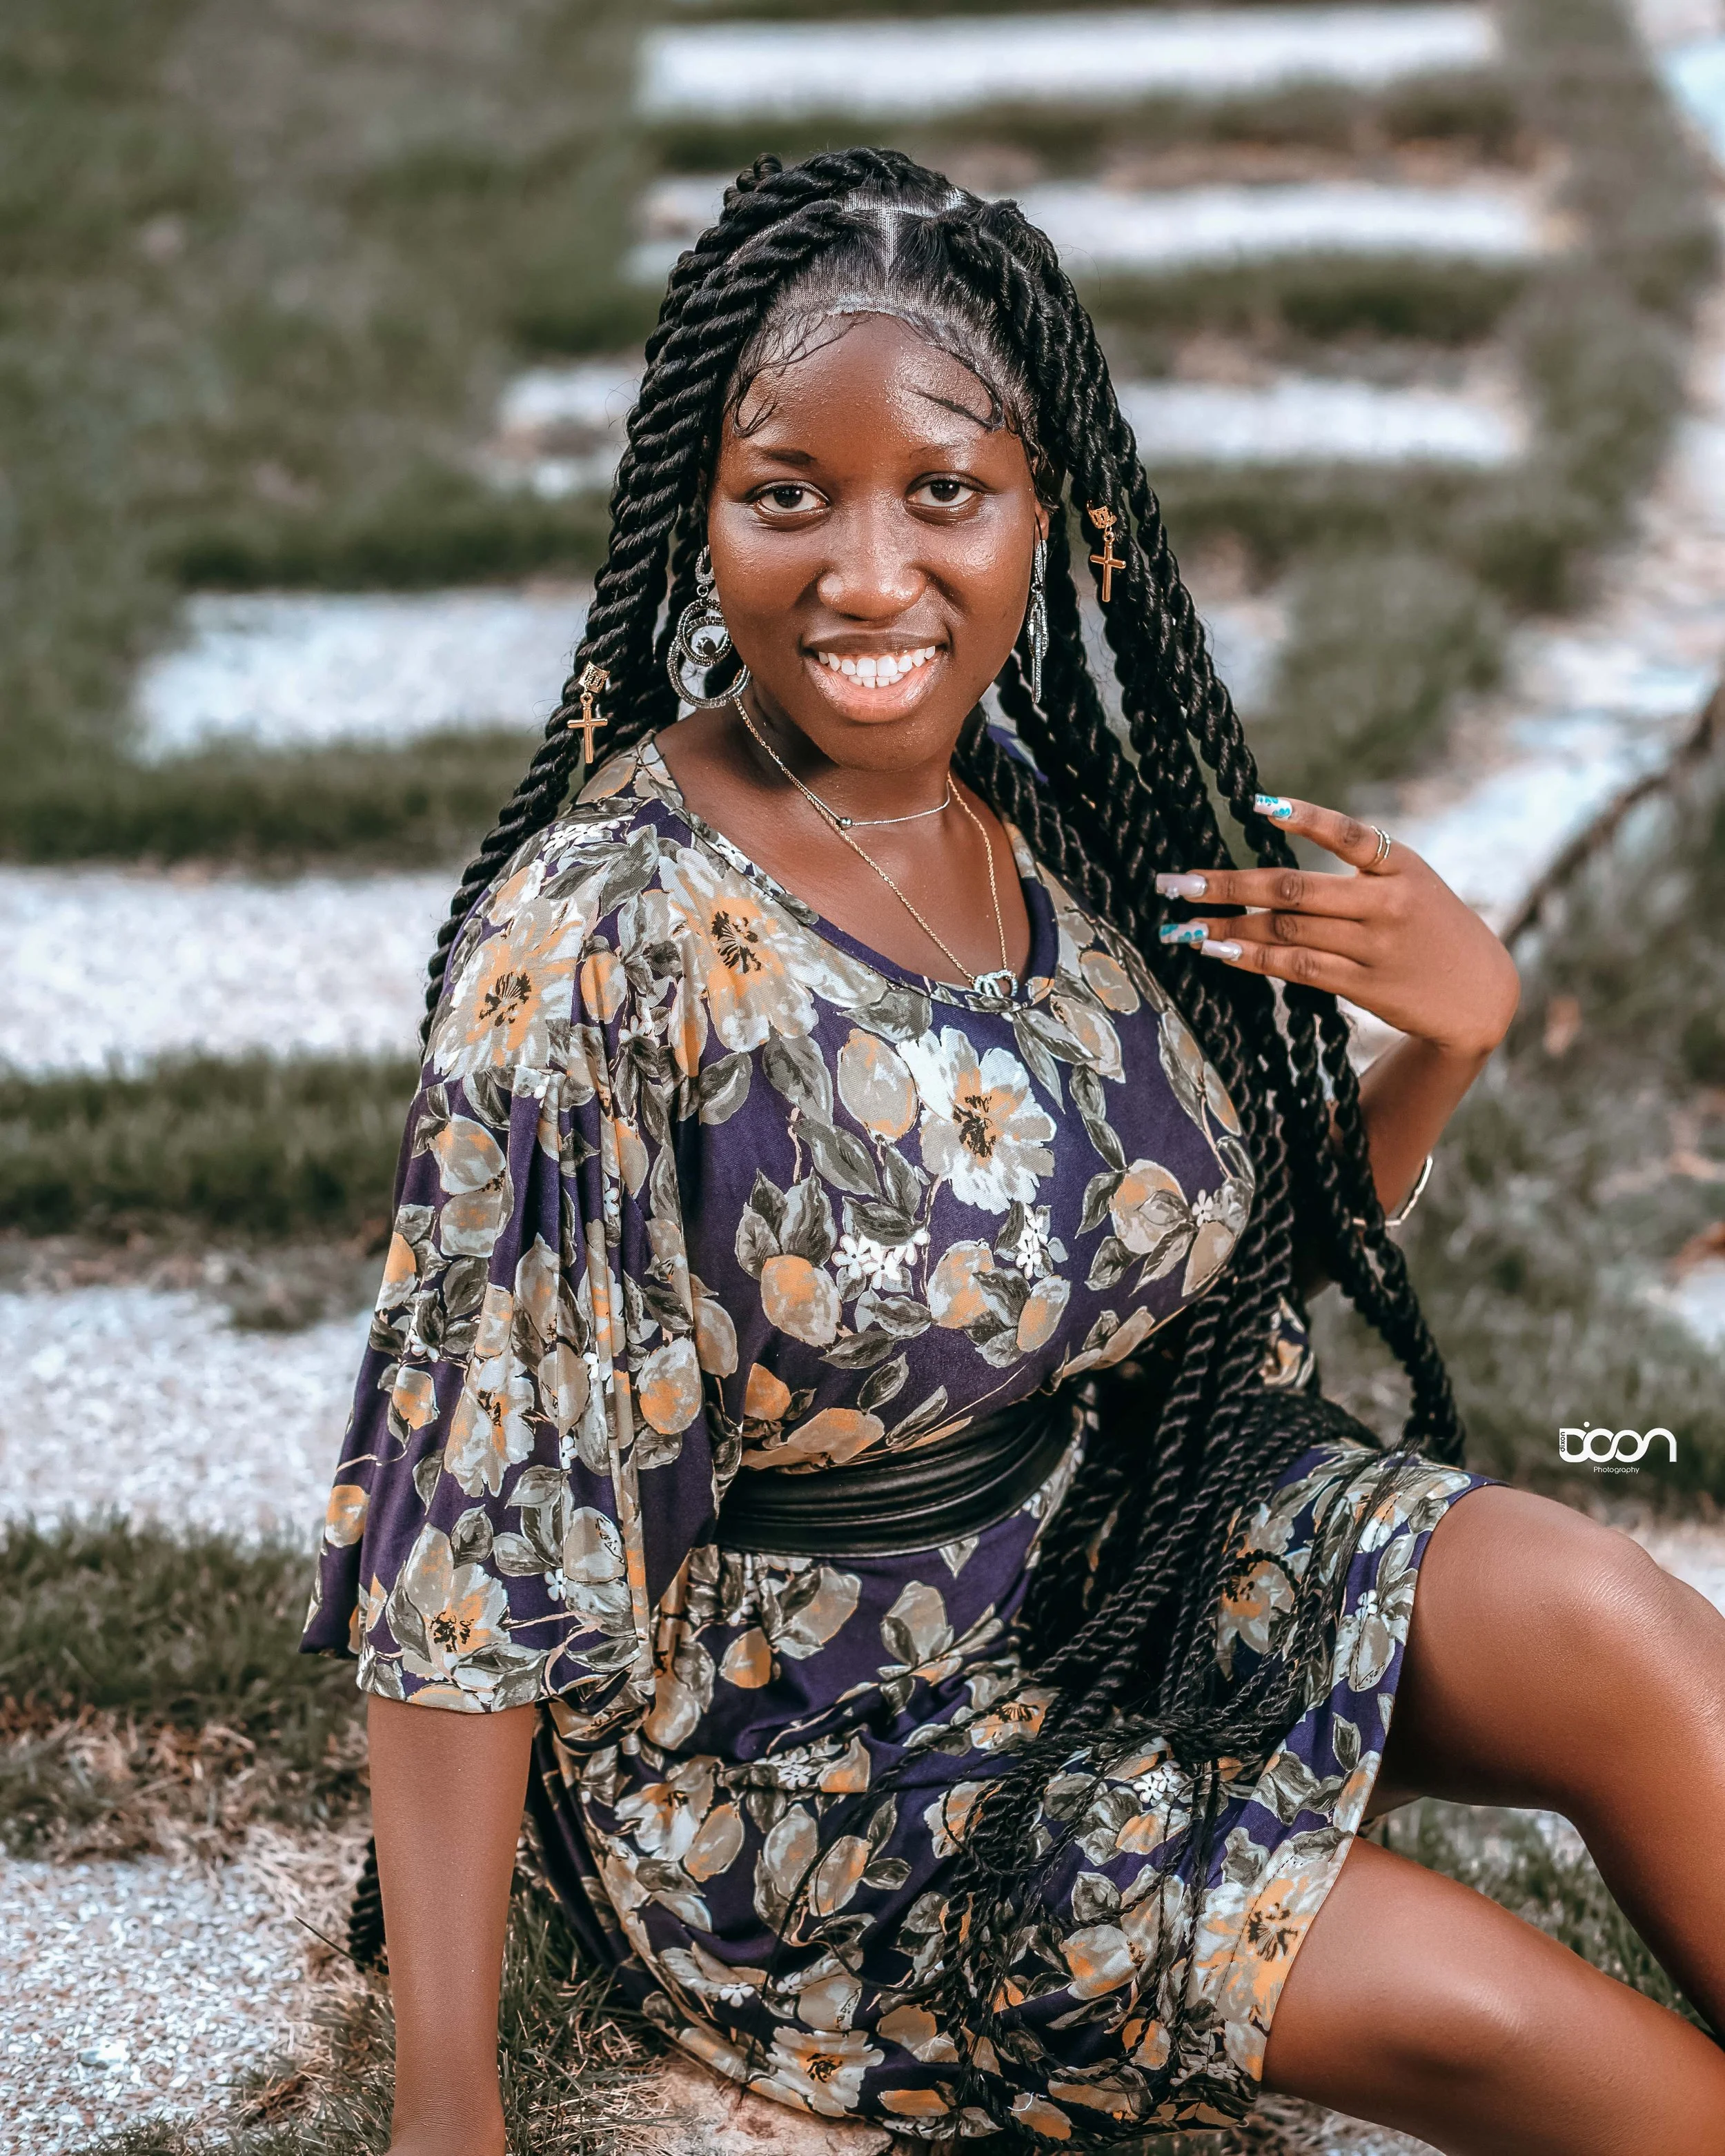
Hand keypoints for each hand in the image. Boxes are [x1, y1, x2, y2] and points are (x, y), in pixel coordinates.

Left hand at [1154, 793, 1519, 1060]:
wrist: (1480, 994)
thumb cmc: (1431, 929)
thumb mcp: (1412, 883)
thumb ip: (1358, 871)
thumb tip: (1272, 874)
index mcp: (1400, 866)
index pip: (1348, 833)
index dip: (1304, 816)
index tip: (1256, 805)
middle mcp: (1387, 903)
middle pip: (1293, 889)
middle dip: (1227, 885)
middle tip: (1175, 882)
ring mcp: (1375, 946)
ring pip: (1287, 931)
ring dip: (1228, 926)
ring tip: (1182, 923)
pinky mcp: (1365, 985)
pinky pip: (1297, 968)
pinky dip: (1253, 958)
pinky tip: (1219, 949)